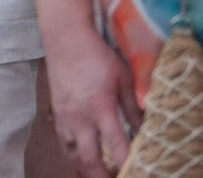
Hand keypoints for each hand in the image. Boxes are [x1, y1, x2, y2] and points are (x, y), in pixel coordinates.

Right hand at [45, 29, 140, 177]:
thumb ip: (133, 107)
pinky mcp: (55, 112)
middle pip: (90, 158)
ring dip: (85, 166)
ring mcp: (64, 117)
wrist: (65, 39)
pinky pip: (63, 141)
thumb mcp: (123, 79)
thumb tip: (147, 130)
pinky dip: (72, 152)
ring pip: (72, 153)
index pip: (117, 144)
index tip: (138, 172)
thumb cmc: (97, 57)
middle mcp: (80, 117)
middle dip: (102, 175)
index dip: (127, 163)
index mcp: (100, 107)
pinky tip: (81, 154)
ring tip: (98, 172)